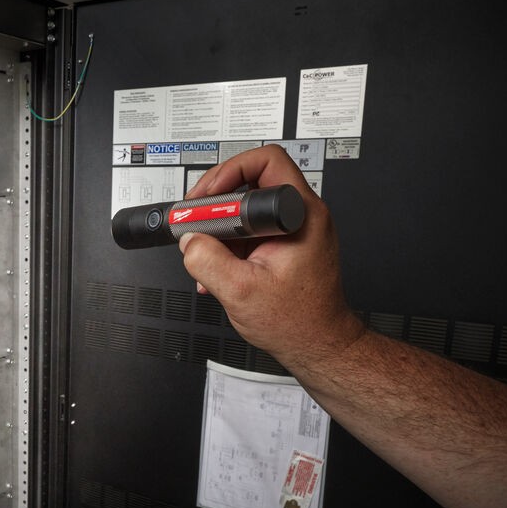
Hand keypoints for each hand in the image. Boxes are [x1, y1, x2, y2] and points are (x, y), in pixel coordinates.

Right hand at [178, 144, 364, 369]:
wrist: (318, 345)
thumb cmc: (297, 322)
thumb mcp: (240, 291)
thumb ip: (207, 260)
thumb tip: (189, 240)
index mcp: (300, 215)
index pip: (264, 162)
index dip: (227, 174)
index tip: (204, 201)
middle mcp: (302, 215)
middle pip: (252, 180)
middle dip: (216, 202)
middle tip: (196, 219)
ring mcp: (295, 230)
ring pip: (248, 208)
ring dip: (219, 228)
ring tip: (205, 251)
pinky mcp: (286, 244)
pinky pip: (250, 231)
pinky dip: (229, 245)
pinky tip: (219, 268)